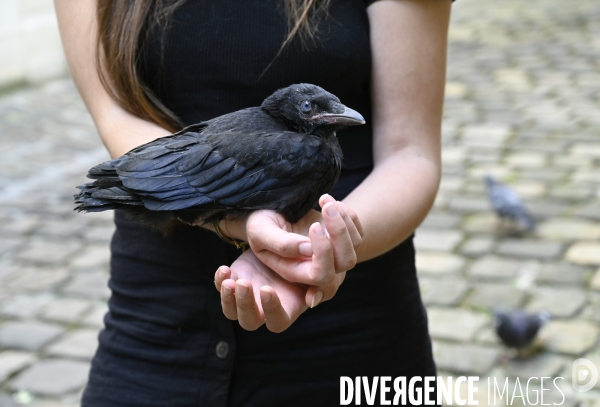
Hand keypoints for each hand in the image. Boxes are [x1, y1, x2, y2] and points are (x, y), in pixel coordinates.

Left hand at [214, 240, 345, 332]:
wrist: (278, 219)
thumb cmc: (298, 229)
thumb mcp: (299, 234)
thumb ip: (301, 247)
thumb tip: (307, 250)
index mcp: (296, 298)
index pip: (283, 318)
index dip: (274, 308)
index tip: (267, 288)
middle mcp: (276, 302)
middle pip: (262, 323)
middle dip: (249, 307)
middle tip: (245, 284)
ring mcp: (255, 295)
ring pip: (241, 316)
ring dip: (233, 301)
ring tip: (232, 280)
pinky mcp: (238, 283)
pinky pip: (225, 294)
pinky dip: (221, 283)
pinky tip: (224, 269)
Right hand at [245, 194, 362, 286]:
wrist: (265, 211)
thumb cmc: (259, 223)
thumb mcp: (259, 231)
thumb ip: (280, 244)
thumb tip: (308, 249)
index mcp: (295, 270)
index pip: (321, 274)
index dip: (323, 253)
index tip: (312, 225)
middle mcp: (316, 264)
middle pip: (346, 262)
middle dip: (340, 233)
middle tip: (326, 208)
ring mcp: (331, 251)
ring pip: (355, 245)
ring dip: (343, 220)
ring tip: (324, 200)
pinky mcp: (339, 237)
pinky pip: (358, 232)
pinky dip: (349, 215)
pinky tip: (328, 202)